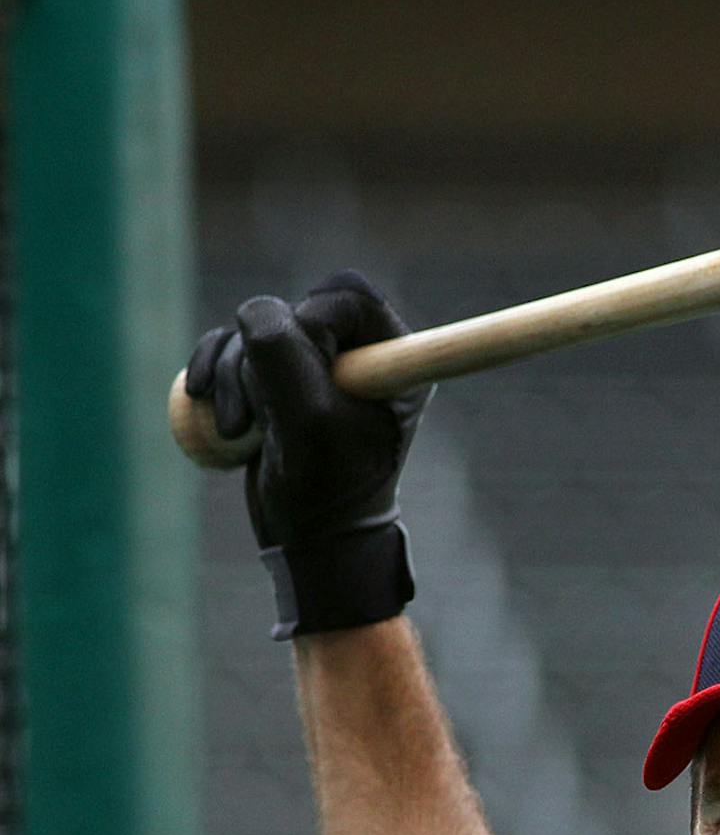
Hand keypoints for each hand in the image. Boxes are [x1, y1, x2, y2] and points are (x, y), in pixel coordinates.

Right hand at [185, 271, 431, 638]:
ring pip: (254, 329)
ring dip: (234, 375)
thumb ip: (283, 355)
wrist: (311, 539)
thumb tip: (256, 310)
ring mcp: (315, 365)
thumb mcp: (306, 420)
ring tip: (243, 428)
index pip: (348, 295)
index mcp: (393, 359)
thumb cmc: (326, 487)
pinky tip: (210, 409)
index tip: (309, 379)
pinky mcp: (275, 378)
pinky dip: (211, 373)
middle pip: (293, 309)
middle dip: (262, 356)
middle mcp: (360, 355)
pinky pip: (229, 345)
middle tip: (266, 409)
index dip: (313, 324)